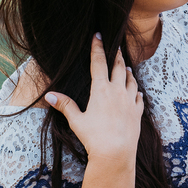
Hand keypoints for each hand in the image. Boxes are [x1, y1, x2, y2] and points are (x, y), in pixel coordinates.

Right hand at [45, 33, 143, 162]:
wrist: (116, 153)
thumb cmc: (93, 137)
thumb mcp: (76, 120)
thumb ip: (65, 105)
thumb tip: (48, 95)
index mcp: (101, 89)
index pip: (98, 63)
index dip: (97, 47)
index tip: (98, 35)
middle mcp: (117, 91)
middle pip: (118, 67)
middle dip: (116, 55)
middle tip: (116, 47)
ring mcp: (130, 101)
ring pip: (131, 80)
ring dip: (128, 72)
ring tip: (126, 67)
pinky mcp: (138, 112)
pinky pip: (139, 97)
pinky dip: (136, 91)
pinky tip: (136, 91)